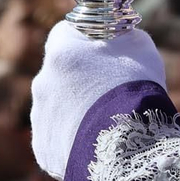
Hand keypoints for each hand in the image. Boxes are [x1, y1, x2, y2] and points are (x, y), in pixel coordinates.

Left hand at [31, 21, 166, 179]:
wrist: (126, 145)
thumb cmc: (135, 88)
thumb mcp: (140, 47)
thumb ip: (122, 37)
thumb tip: (120, 38)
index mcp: (62, 52)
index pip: (65, 33)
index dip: (85, 39)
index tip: (102, 48)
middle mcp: (42, 82)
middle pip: (60, 72)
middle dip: (80, 77)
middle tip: (109, 89)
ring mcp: (39, 117)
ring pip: (57, 105)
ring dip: (75, 108)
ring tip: (106, 121)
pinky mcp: (42, 147)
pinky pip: (57, 136)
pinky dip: (72, 136)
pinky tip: (96, 142)